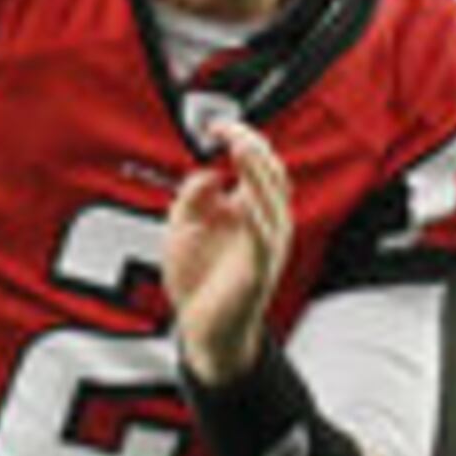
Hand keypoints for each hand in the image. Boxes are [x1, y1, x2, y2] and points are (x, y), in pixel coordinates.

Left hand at [165, 118, 291, 381]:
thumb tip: (208, 172)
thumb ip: (192, 196)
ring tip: (242, 150)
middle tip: (230, 133)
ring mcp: (265, 246)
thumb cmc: (196, 279)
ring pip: (274, 200)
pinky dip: (257, 216)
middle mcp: (263, 223)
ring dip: (258, 173)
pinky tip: (244, 200)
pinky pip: (264, 238)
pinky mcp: (258, 270)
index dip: (241, 138)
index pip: (258, 163)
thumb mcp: (182, 226)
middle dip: (253, 147)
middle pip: (272, 173)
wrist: (202, 328)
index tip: (214, 126)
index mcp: (249, 208)